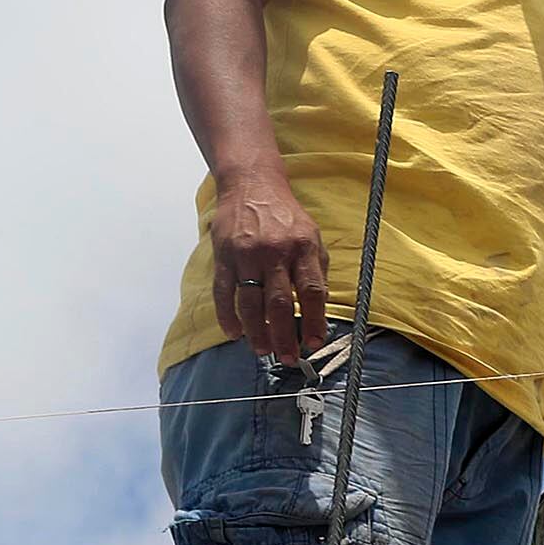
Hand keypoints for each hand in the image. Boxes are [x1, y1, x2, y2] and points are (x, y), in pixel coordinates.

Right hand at [209, 171, 330, 359]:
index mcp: (303, 248)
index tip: (315, 342)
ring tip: (263, 350)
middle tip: (288, 358)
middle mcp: (275, 253)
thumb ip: (316, 268)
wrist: (252, 186)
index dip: (315, 320)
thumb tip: (320, 305)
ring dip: (257, 332)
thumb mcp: (312, 236)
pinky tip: (234, 333)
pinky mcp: (223, 257)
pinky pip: (223, 293)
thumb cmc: (285, 217)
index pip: (312, 291)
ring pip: (250, 303)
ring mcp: (246, 256)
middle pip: (280, 303)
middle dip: (285, 335)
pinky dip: (228, 317)